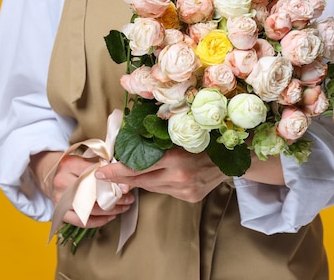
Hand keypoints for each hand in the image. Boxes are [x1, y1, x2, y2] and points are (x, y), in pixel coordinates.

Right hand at [29, 151, 134, 227]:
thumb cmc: (71, 166)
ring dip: (110, 211)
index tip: (126, 186)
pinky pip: (81, 222)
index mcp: (69, 164)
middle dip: (114, 198)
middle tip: (129, 198)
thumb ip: (100, 164)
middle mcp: (62, 182)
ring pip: (89, 210)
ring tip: (124, 207)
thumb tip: (122, 176)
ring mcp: (60, 199)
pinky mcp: (60, 212)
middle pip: (93, 193)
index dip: (112, 181)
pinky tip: (110, 217)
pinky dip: (98, 221)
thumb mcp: (83, 158)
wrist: (49, 176)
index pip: (94, 174)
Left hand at [94, 148, 228, 202]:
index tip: (101, 171)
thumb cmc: (205, 140)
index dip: (118, 170)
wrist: (232, 158)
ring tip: (128, 173)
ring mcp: (185, 190)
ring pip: (152, 187)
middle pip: (142, 180)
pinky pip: (165, 190)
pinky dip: (158, 182)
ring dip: (140, 180)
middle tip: (105, 174)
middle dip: (122, 177)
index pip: (139, 167)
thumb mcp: (181, 135)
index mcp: (176, 158)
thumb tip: (134, 139)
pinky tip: (158, 175)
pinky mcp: (190, 197)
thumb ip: (159, 140)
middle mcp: (180, 177)